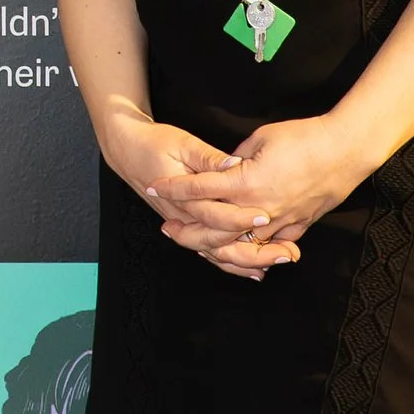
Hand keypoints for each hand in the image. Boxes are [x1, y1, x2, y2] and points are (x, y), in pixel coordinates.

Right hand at [96, 106, 284, 280]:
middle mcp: (183, 217)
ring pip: (216, 253)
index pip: (214, 214)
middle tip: (285, 250)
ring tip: (278, 261)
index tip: (265, 216)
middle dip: (255, 250)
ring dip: (247, 262)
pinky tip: (255, 269)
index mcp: (181, 197)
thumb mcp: (182, 143)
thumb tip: (232, 164)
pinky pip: (211, 252)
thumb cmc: (154, 144)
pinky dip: (233, 263)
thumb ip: (208, 158)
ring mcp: (185, 226)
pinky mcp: (188, 227)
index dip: (240, 217)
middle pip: (219, 243)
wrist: (127, 152)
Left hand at [154, 113, 373, 269]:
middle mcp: (260, 208)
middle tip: (167, 227)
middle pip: (213, 228)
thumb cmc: (304, 137)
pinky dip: (248, 252)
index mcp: (247, 182)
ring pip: (239, 245)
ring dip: (214, 246)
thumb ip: (235, 159)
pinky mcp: (297, 225)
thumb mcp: (261, 138)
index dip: (174, 187)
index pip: (200, 189)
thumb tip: (220, 168)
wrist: (346, 150)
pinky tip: (234, 250)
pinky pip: (267, 246)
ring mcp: (280, 221)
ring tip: (195, 243)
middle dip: (186, 229)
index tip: (153, 186)